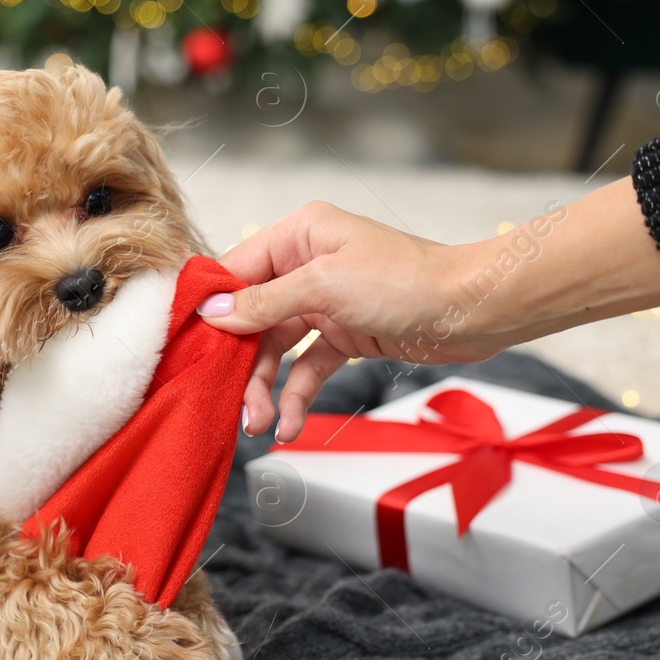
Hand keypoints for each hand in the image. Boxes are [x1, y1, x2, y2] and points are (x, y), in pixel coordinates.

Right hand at [195, 202, 502, 441]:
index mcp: (298, 235)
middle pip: (252, 318)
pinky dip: (296, 396)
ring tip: (261, 425)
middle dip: (241, 363)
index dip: (211, 309)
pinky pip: (307, 367)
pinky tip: (289, 423)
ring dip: (266, 388)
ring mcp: (325, 302)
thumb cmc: (407, 281)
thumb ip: (264, 302)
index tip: (187, 345)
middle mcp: (306, 264)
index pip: (235, 271)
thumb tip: (214, 314)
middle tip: (231, 402)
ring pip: (277, 349)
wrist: (473, 310)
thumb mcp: (325, 286)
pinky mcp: (344, 334)